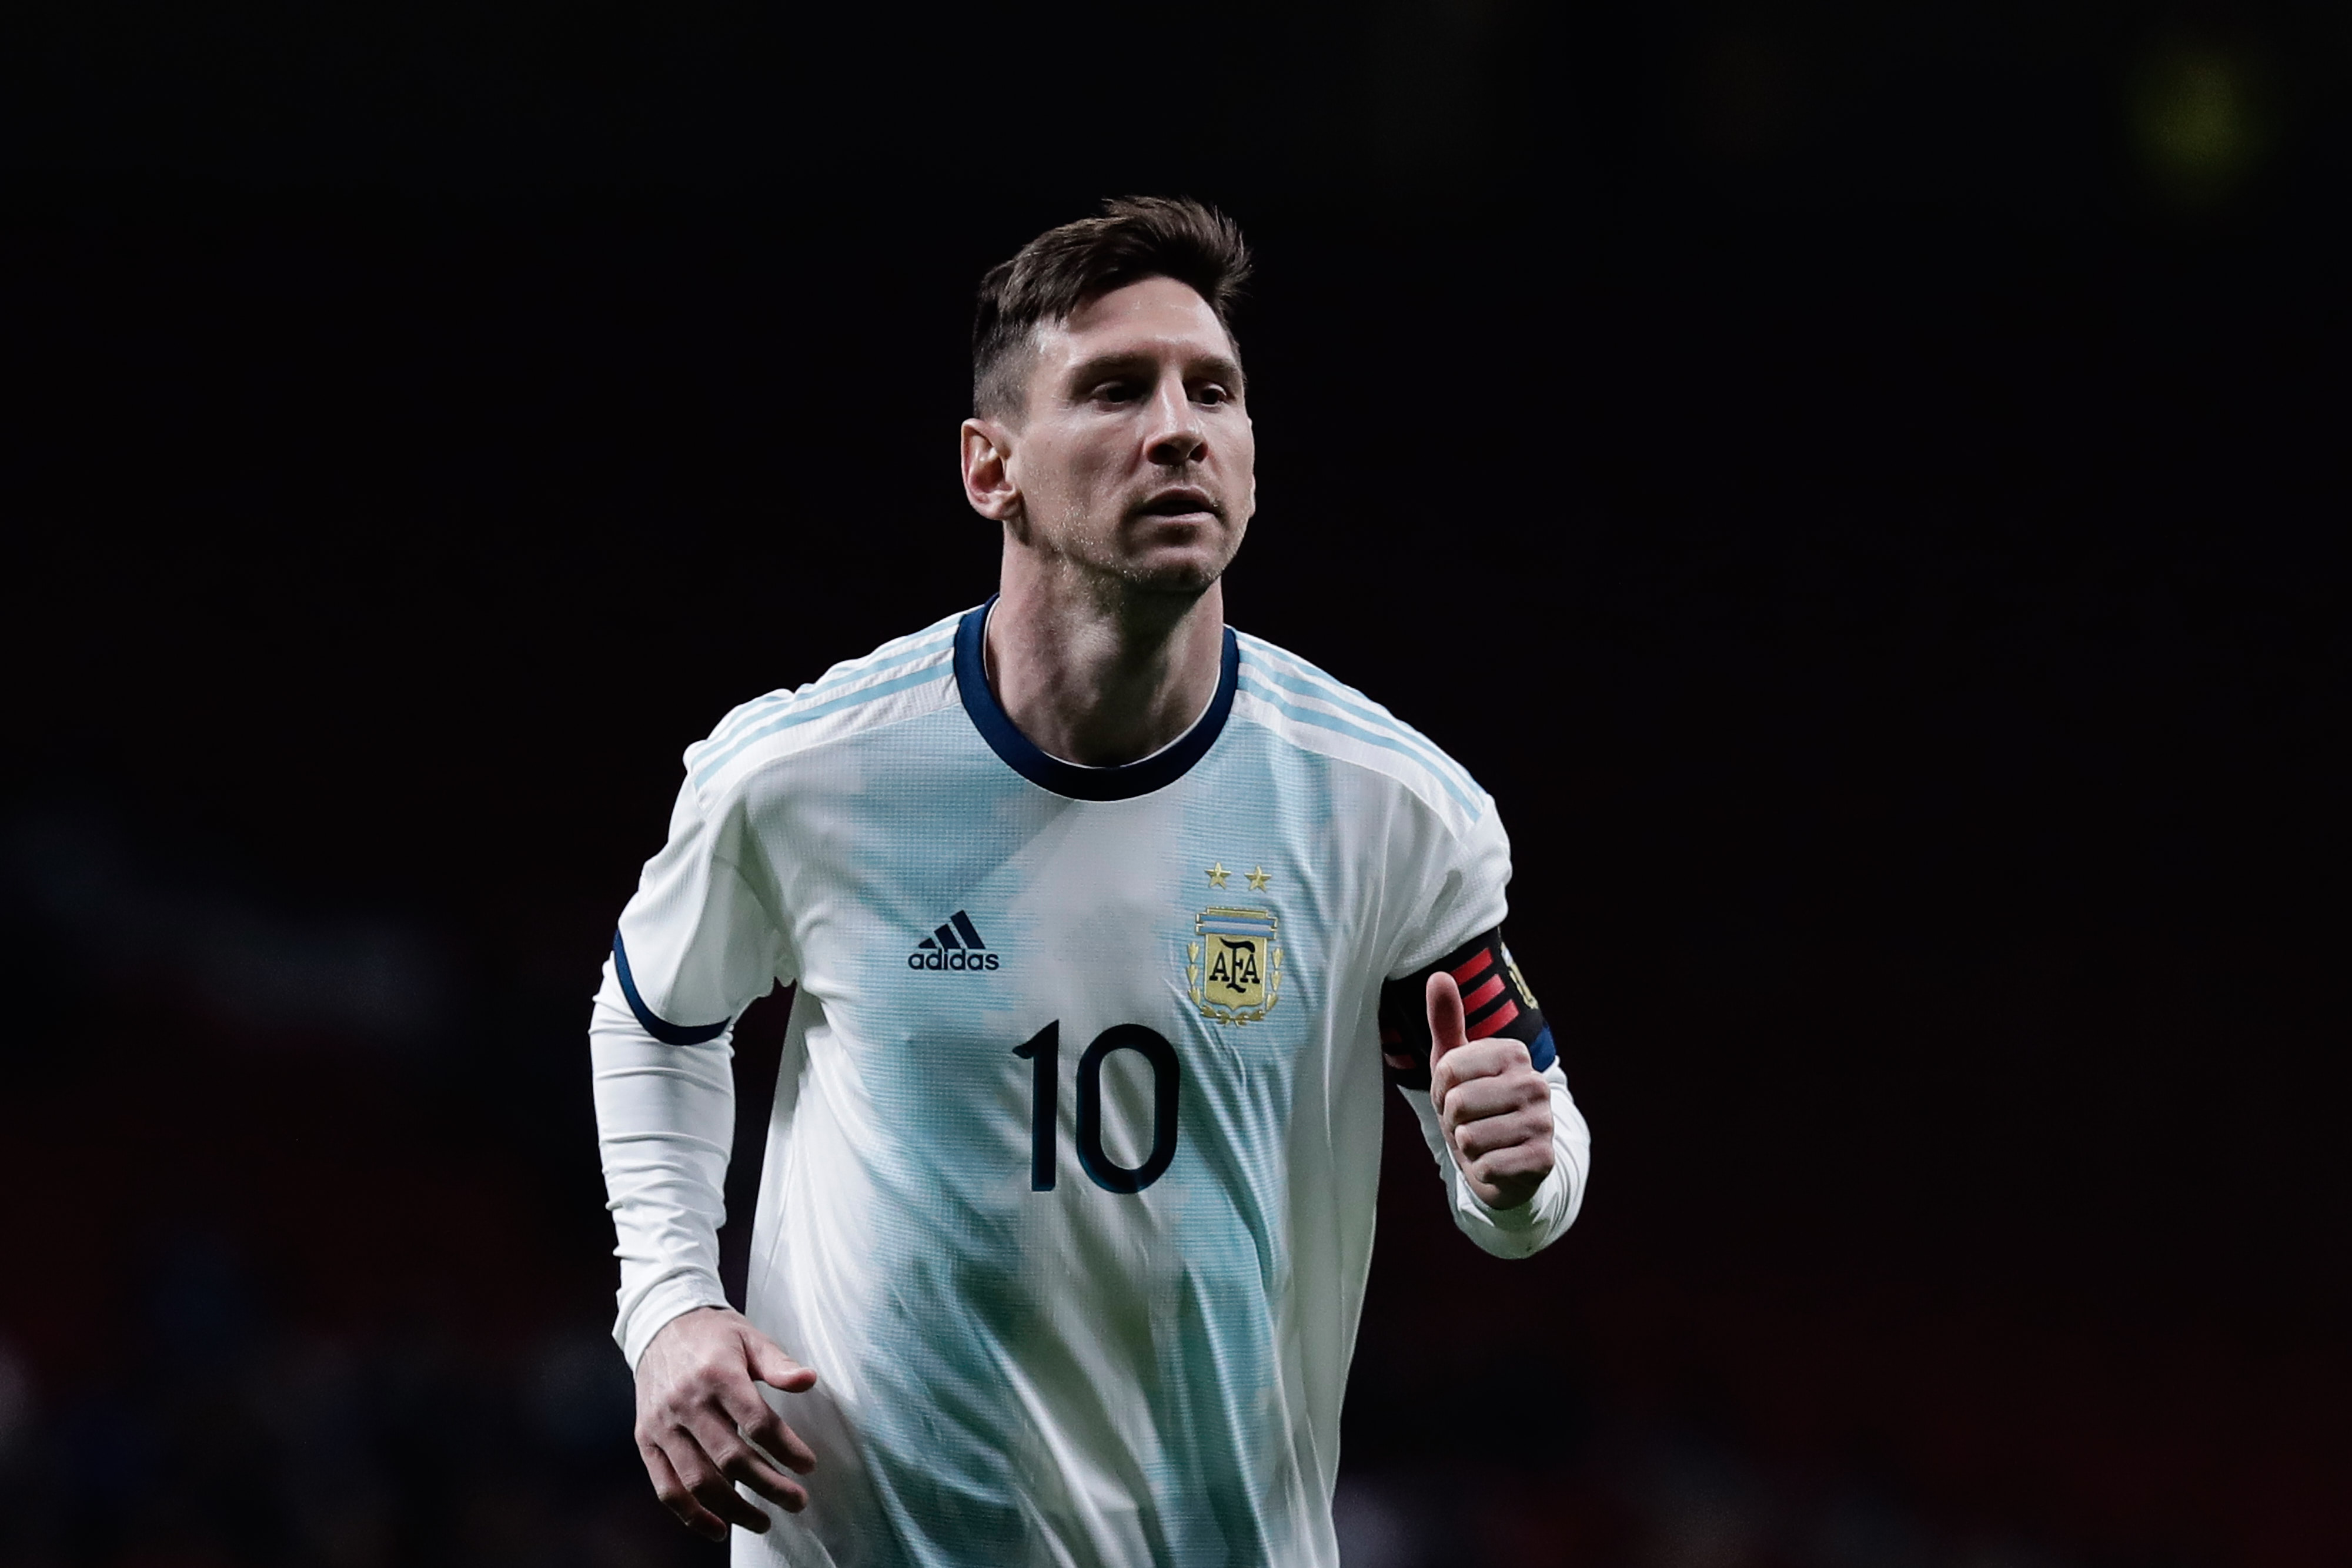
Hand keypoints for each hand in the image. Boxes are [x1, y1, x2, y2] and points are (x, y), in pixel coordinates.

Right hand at [633, 1305, 819, 1540]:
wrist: (659, 1326)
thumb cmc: (714, 1336)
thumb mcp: (750, 1338)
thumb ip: (778, 1364)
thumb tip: (809, 1381)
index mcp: (717, 1374)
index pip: (757, 1422)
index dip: (786, 1448)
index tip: (809, 1466)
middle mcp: (687, 1403)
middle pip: (731, 1458)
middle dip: (769, 1485)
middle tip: (798, 1501)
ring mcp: (663, 1425)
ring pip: (699, 1480)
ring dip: (734, 1509)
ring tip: (765, 1521)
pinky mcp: (645, 1440)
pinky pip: (666, 1488)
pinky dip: (691, 1515)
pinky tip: (719, 1527)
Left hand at [1426, 971, 1554, 1209]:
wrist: (1503, 1163)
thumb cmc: (1474, 1107)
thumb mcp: (1453, 1065)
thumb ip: (1446, 1020)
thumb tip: (1439, 975)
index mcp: (1513, 1053)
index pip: (1448, 1068)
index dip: (1441, 1090)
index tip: (1456, 1094)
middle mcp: (1535, 1083)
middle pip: (1458, 1103)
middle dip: (1452, 1120)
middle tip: (1469, 1122)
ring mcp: (1544, 1121)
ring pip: (1470, 1137)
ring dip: (1466, 1147)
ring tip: (1482, 1141)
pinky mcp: (1543, 1159)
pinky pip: (1487, 1166)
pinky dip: (1481, 1170)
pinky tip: (1495, 1163)